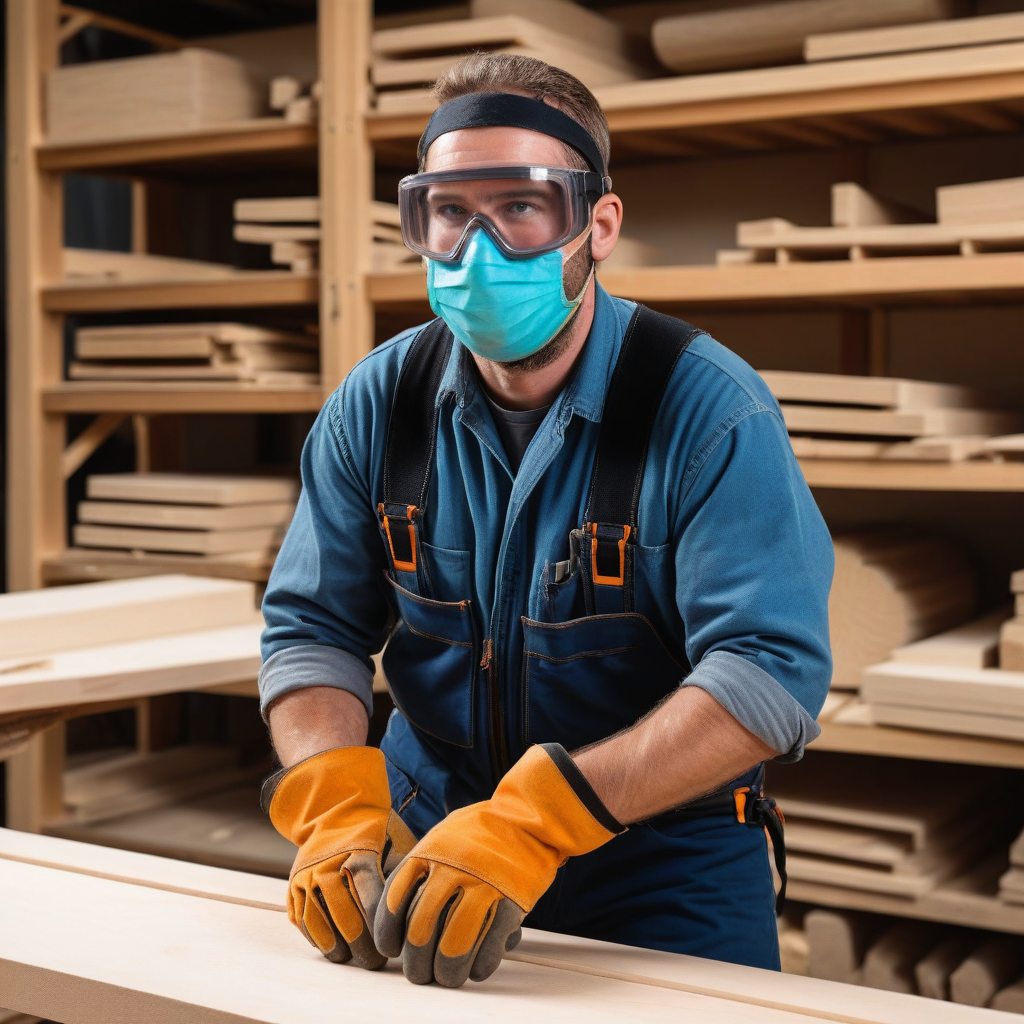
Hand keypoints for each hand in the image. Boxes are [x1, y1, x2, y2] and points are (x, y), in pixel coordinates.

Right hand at [265, 746, 415, 968]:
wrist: (337, 809)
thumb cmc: (377, 831)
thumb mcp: (397, 841)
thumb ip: (404, 875)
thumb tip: (418, 910)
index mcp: (360, 855)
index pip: (372, 903)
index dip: (381, 929)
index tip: (392, 946)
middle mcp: (329, 867)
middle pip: (346, 920)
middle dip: (362, 947)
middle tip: (374, 961)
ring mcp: (307, 877)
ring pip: (320, 924)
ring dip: (337, 948)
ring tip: (352, 958)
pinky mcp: (293, 886)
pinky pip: (302, 920)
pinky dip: (316, 938)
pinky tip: (332, 948)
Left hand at [374, 743, 622, 986]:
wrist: (528, 817)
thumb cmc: (481, 831)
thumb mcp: (443, 836)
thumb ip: (421, 867)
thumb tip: (396, 910)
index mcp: (430, 851)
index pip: (396, 900)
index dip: (389, 932)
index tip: (391, 950)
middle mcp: (452, 869)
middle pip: (422, 930)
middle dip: (417, 962)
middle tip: (419, 974)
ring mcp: (483, 885)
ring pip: (454, 945)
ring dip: (447, 971)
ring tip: (446, 978)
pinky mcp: (511, 900)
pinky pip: (489, 945)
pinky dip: (481, 964)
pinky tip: (476, 969)